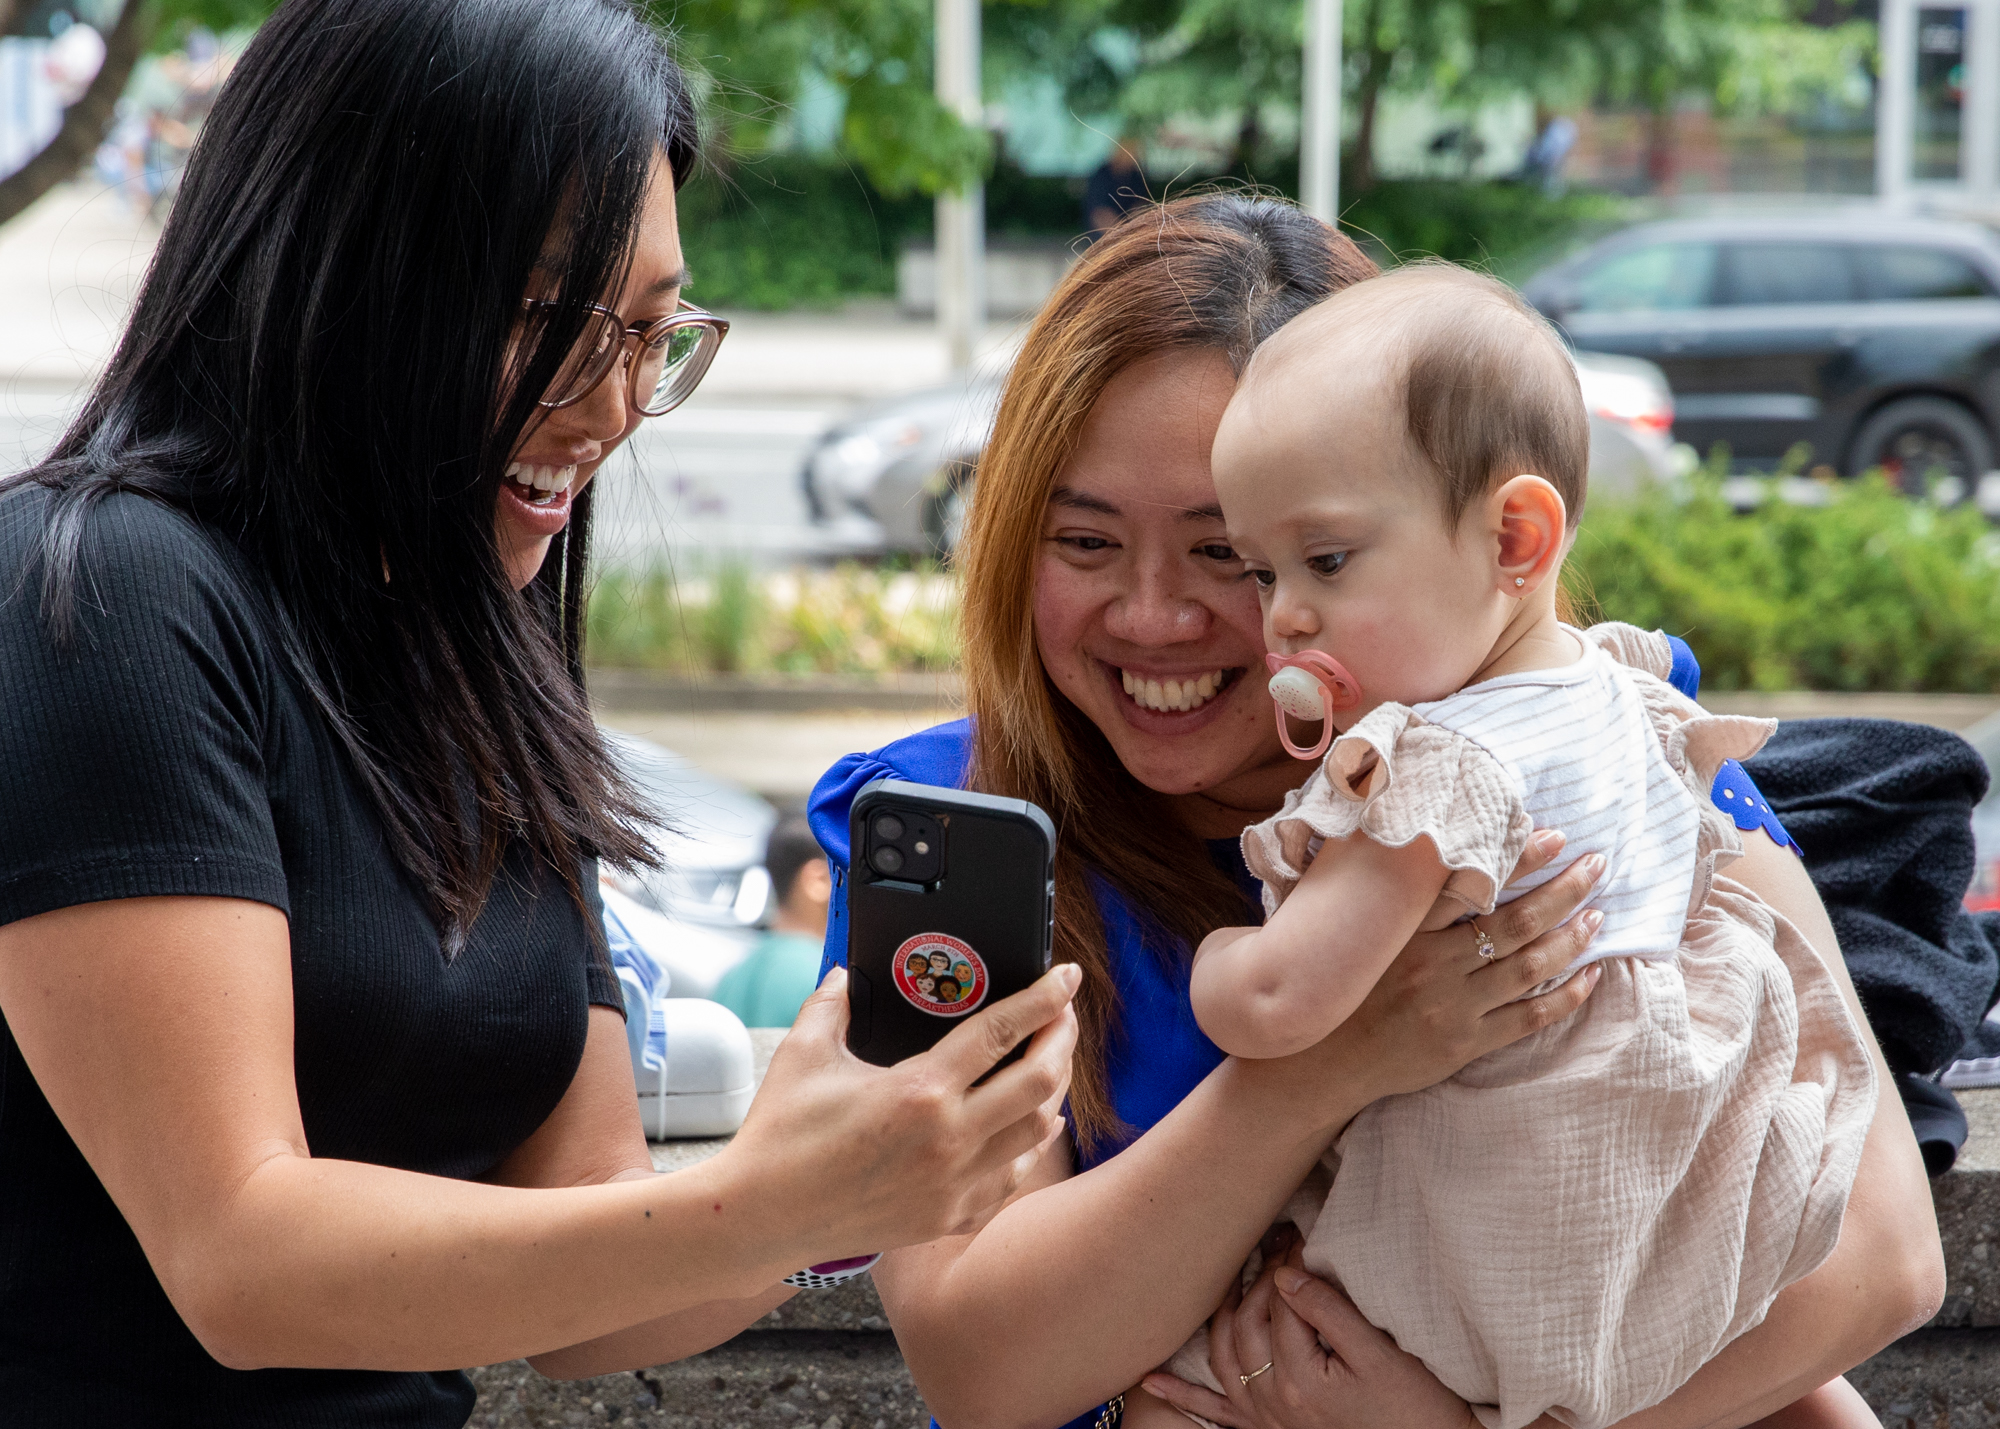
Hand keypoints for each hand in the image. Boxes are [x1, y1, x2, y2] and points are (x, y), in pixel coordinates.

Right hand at [717, 963, 1080, 1267]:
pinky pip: (1012, 1177)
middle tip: (1062, 1016)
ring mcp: (954, 1183)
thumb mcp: (804, 1052)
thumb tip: (848, 972)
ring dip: (1052, 1092)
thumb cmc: (780, 1136)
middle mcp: (948, 1138)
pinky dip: (1028, 1146)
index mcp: (919, 1090)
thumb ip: (832, 1001)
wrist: (762, 1218)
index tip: (1067, 977)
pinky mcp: (949, 1216)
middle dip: (1062, 1039)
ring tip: (1047, 1065)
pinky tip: (1027, 1127)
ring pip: (1037, 1130)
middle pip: (1039, 1079)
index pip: (1002, 1031)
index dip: (1044, 998)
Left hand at [1141, 1247, 1478, 1428]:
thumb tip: (1286, 1273)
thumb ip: (1330, 1313)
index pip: (1280, 1304)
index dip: (1287, 1263)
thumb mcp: (1381, 1357)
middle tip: (1275, 1241)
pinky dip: (1182, 1395)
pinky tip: (1151, 1380)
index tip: (1297, 1233)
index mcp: (1301, 1379)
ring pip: (1224, 1357)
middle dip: (1257, 1279)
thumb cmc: (1414, 1408)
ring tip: (1225, 1278)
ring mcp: (1267, 1418)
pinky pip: (1215, 1412)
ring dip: (1219, 1316)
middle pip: (1248, 1324)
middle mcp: (1274, 1400)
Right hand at [1312, 832, 1608, 1106]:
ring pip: (1528, 967)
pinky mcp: (1465, 1044)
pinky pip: (1528, 1018)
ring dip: (1570, 939)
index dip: (1518, 859)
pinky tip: (1589, 976)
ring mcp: (1453, 1007)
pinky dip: (1565, 996)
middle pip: (1515, 922)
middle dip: (1562, 891)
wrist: (1322, 1060)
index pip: (1472, 884)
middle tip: (1596, 866)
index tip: (1553, 834)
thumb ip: (1391, 895)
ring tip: (1598, 916)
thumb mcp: (1359, 933)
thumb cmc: (1342, 988)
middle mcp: (1434, 965)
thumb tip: (1424, 848)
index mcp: (1407, 931)